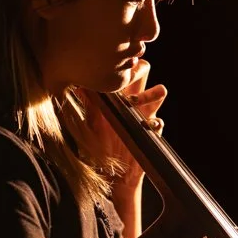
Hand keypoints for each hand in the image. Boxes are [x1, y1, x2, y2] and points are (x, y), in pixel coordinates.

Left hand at [75, 60, 166, 187]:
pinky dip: (153, 122)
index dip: (122, 64)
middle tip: (124, 81)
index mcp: (119, 96)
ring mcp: (145, 115)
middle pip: (145, 70)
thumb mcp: (91, 123)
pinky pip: (159, 121)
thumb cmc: (101, 146)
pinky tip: (143, 125)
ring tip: (133, 103)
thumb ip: (89, 104)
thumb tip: (77, 86)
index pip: (124, 68)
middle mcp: (134, 101)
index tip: (112, 71)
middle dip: (138, 71)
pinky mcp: (152, 132)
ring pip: (160, 91)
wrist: (112, 173)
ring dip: (149, 93)